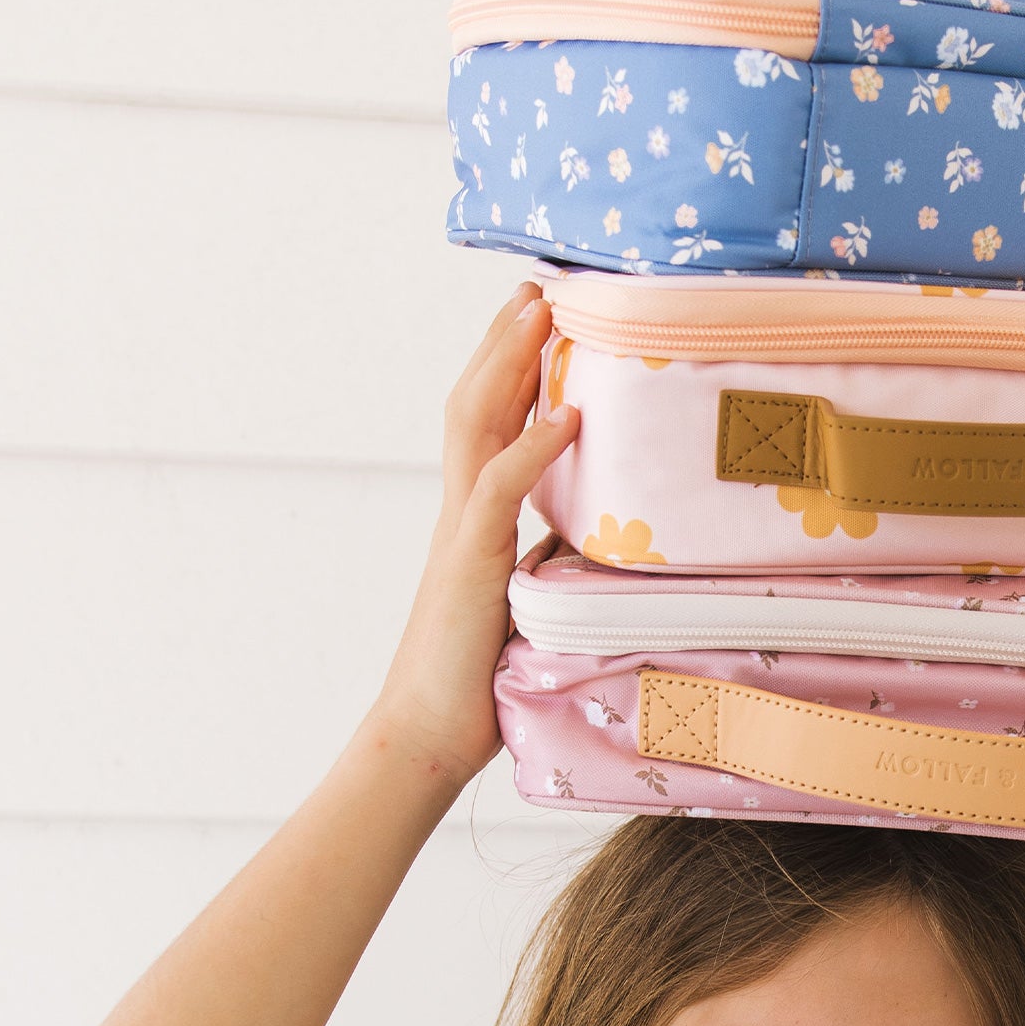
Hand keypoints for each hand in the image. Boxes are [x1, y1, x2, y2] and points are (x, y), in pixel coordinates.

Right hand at [371, 285, 580, 779]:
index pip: (486, 427)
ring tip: (543, 313)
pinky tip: (568, 415)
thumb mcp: (530, 610)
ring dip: (510, 364)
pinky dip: (533, 447)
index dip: (509, 371)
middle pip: (474, 404)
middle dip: (505, 341)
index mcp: (472, 525)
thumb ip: (552, 568)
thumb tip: (597, 548)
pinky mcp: (470, 566)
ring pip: (476, 427)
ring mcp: (460, 536)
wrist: (427, 739)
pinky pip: (500, 491)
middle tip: (539, 286)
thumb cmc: (477, 686)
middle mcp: (460, 517)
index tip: (541, 324)